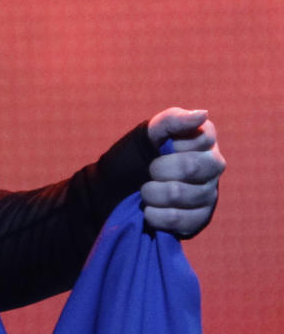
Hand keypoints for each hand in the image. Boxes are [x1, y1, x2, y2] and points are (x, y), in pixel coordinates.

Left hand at [142, 108, 224, 236]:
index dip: (172, 145)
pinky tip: (150, 210)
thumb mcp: (149, 131)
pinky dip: (157, 215)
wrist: (120, 186)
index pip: (200, 139)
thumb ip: (174, 120)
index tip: (160, 147)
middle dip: (159, 169)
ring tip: (145, 191)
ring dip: (153, 193)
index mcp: (204, 139)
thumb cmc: (139, 153)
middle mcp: (213, 166)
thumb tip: (203, 114)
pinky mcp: (201, 218)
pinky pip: (181, 220)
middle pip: (191, 167)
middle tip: (149, 170)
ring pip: (182, 194)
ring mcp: (210, 193)